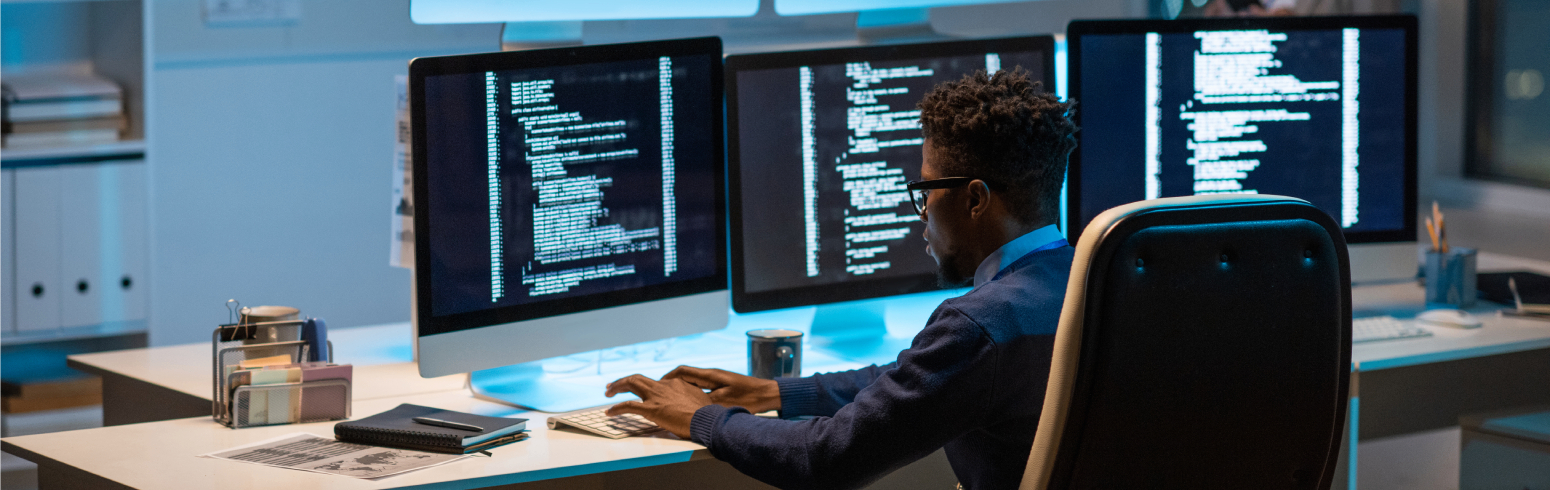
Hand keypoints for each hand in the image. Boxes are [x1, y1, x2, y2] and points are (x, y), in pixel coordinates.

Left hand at [604, 374, 712, 437]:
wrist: (706, 419)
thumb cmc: (706, 414)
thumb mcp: (700, 399)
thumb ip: (691, 398)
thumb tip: (691, 403)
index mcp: (675, 383)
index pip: (655, 382)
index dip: (644, 385)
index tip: (638, 390)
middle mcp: (663, 386)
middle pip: (638, 378)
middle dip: (623, 381)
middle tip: (612, 385)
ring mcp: (656, 397)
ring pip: (631, 384)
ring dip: (617, 386)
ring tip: (608, 392)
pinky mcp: (651, 409)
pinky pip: (628, 406)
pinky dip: (616, 408)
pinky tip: (609, 412)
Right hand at [662, 366, 780, 413]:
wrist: (768, 394)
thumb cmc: (750, 397)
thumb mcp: (725, 402)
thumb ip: (706, 403)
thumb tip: (688, 405)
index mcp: (710, 375)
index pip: (683, 371)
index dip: (668, 377)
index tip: (658, 385)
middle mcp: (712, 375)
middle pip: (686, 375)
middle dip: (671, 383)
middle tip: (661, 393)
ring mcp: (717, 380)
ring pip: (693, 382)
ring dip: (681, 388)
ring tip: (671, 399)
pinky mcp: (723, 387)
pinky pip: (702, 388)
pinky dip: (692, 393)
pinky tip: (691, 404)